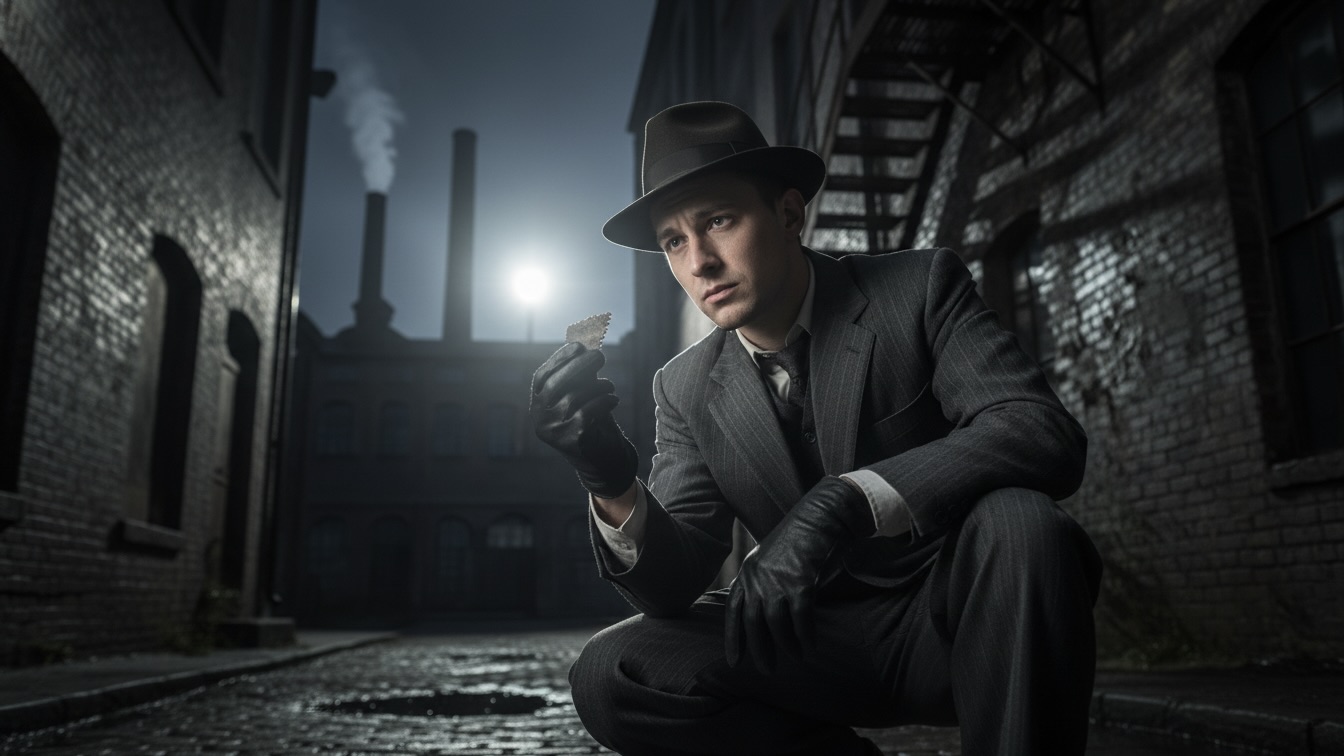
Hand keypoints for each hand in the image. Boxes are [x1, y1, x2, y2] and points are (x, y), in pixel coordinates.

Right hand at [530, 342, 637, 497]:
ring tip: (609, 386)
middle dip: (579, 366)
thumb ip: (582, 371)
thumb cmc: (593, 420)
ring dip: (598, 386)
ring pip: (575, 397)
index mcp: (537, 405)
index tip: (579, 345)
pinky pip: (588, 412)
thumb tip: (587, 340)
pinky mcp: (571, 441)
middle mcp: (539, 419)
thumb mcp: (584, 393)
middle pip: (555, 385)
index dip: (560, 359)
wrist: (604, 459)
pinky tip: (613, 400)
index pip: (542, 377)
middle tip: (600, 356)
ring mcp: (553, 431)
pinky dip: (604, 401)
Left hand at [725, 476, 873, 671]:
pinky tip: (811, 646)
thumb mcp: (771, 559)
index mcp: (747, 571)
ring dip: (787, 645)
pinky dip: (806, 636)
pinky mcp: (800, 582)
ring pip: (776, 625)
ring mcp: (777, 580)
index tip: (734, 661)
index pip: (733, 610)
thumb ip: (764, 583)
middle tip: (767, 669)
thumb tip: (765, 617)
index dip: (733, 638)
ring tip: (796, 657)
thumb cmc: (800, 539)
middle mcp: (757, 577)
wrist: (820, 516)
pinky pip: (801, 619)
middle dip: (759, 650)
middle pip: (753, 623)